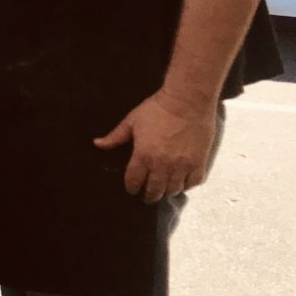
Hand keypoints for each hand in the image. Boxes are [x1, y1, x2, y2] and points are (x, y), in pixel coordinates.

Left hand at [94, 89, 217, 203]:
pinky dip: (187, 185)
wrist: (187, 101)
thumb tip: (97, 143)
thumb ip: (115, 136)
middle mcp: (162, 165)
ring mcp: (182, 166)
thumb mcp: (131, 121)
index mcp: (143, 156)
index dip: (131, 187)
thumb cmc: (157, 109)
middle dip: (148, 195)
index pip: (134, 181)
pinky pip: (193, 183)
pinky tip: (182, 182)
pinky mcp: (199, 163)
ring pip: (173, 190)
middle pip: (154, 191)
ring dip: (167, 191)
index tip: (131, 189)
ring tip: (163, 188)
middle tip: (147, 195)